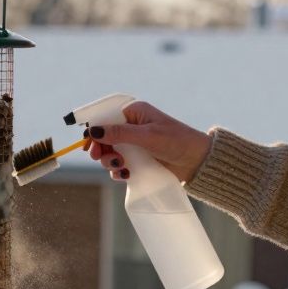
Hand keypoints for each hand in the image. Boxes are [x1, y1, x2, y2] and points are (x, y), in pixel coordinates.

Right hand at [86, 101, 212, 182]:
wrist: (198, 161)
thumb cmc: (177, 141)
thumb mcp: (147, 136)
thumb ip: (120, 134)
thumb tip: (93, 131)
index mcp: (133, 113)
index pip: (105, 118)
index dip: (94, 130)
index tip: (89, 144)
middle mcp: (131, 127)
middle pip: (104, 138)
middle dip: (102, 149)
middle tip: (101, 158)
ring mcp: (134, 144)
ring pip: (110, 153)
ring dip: (110, 162)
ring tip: (122, 168)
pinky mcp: (137, 160)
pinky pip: (119, 166)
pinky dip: (119, 172)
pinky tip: (126, 175)